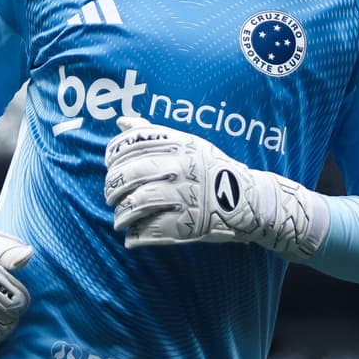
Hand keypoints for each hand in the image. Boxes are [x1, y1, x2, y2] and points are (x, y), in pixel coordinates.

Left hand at [104, 117, 327, 258]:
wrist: (249, 200)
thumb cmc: (213, 169)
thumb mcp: (188, 143)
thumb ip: (153, 133)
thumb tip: (122, 121)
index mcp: (178, 145)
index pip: (130, 145)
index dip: (113, 156)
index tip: (110, 165)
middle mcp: (179, 167)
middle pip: (128, 175)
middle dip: (112, 188)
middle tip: (111, 196)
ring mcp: (183, 196)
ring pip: (135, 204)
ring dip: (121, 215)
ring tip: (120, 219)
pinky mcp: (187, 224)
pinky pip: (151, 230)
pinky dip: (136, 236)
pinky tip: (132, 236)